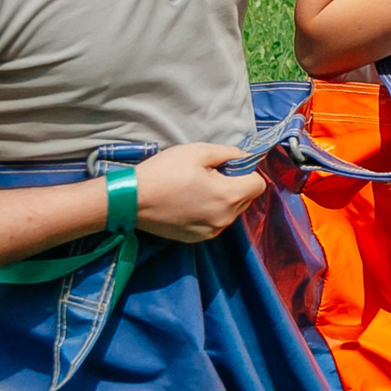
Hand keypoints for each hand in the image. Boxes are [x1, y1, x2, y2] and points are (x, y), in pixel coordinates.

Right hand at [132, 143, 266, 242]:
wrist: (132, 199)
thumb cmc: (164, 171)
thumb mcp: (198, 151)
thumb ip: (229, 153)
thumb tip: (246, 157)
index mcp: (229, 196)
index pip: (258, 184)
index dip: (247, 171)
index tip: (227, 166)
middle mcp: (225, 219)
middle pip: (246, 199)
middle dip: (235, 185)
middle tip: (209, 175)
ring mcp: (212, 231)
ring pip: (231, 212)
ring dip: (222, 200)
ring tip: (196, 189)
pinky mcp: (198, 239)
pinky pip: (215, 222)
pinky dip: (209, 212)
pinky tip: (189, 203)